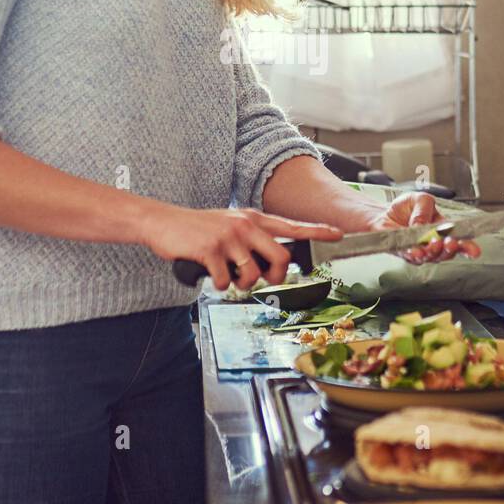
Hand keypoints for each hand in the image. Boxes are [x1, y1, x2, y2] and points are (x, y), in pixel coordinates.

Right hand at [140, 205, 341, 291]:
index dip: (317, 231)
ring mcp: (228, 236)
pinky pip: (227, 280)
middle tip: (260, 280)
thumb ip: (252, 239)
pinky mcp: (210, 250)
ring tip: (228, 276)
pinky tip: (210, 274)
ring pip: (253, 274)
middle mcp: (245, 225)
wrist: (164, 223)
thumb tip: (271, 263)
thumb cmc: (199, 229)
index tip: (338, 233)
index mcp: (253, 219)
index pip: (292, 225)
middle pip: (280, 259)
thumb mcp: (230, 225)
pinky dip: (219, 284)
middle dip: (274, 277)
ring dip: (241, 284)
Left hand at [374, 192, 482, 265]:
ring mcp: (421, 252)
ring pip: (431, 257)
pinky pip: (411, 257)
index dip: (468, 247)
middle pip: (447, 252)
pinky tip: (416, 250)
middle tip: (451, 243)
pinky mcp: (405, 254)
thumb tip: (423, 224)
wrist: (385, 214)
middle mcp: (435, 244)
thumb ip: (425, 209)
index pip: (459, 241)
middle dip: (450, 249)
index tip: (474, 251)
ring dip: (433, 251)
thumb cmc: (407, 208)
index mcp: (443, 230)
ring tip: (433, 244)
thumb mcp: (420, 199)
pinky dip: (415, 254)